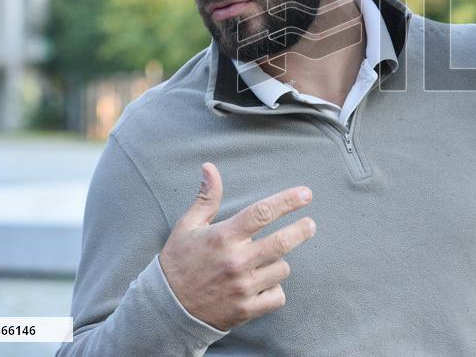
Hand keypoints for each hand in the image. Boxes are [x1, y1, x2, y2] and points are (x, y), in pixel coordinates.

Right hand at [159, 162, 315, 330]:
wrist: (165, 310)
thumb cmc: (179, 262)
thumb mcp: (188, 226)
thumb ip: (206, 197)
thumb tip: (210, 167)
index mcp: (223, 237)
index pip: (262, 212)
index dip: (288, 201)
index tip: (306, 194)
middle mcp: (235, 261)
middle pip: (282, 242)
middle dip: (302, 230)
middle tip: (310, 225)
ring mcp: (242, 287)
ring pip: (282, 269)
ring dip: (278, 263)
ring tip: (264, 262)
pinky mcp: (246, 309)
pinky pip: (278, 296)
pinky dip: (275, 290)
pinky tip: (262, 285)